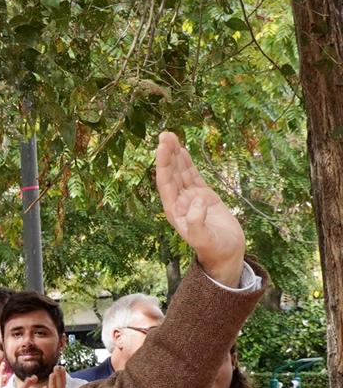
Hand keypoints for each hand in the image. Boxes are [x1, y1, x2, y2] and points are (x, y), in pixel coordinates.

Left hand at [155, 132, 245, 283]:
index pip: (165, 183)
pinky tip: (182, 150)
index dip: (163, 164)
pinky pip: (192, 175)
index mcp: (174, 210)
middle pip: (170, 173)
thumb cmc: (214, 248)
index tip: (161, 147)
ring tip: (170, 136)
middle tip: (165, 134)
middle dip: (167, 154)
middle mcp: (178, 202)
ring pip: (180, 172)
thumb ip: (197, 221)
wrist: (226, 253)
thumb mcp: (204, 238)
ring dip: (175, 155)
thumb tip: (195, 200)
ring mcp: (190, 198)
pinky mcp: (203, 196)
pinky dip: (187, 163)